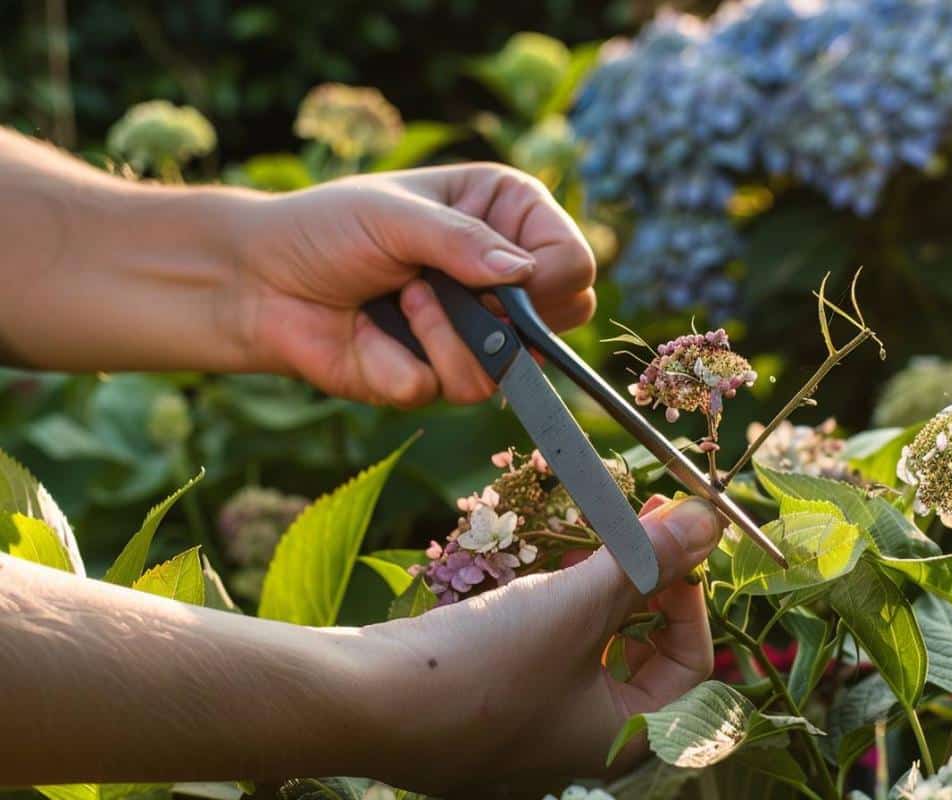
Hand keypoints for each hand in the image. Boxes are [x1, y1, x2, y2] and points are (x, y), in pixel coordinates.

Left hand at [234, 163, 596, 406]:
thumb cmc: (326, 228)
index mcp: (505, 218)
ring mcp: (473, 332)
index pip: (572, 261)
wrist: (259, 284)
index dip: (550, 279)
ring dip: (445, 335)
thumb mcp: (395, 215)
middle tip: (449, 287)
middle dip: (502, 315)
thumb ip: (462, 242)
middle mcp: (500, 278)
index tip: (507, 278)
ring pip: (507, 368)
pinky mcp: (438, 377)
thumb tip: (522, 273)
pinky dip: (407, 362)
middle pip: (559, 323)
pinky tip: (374, 333)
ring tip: (402, 299)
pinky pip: (453, 389)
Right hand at [352, 496, 722, 793]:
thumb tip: (711, 521)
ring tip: (580, 546)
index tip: (668, 544)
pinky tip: (530, 576)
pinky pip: (541, 658)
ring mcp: (531, 730)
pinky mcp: (487, 709)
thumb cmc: (486, 666)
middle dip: (639, 590)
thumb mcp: (578, 604)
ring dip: (592, 595)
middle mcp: (581, 743)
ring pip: (587, 653)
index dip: (689, 598)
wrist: (363, 703)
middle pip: (640, 658)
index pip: (691, 667)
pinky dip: (548, 614)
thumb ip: (649, 561)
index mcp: (622, 740)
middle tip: (631, 532)